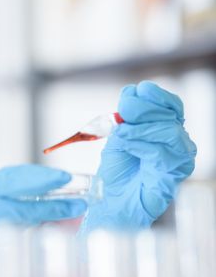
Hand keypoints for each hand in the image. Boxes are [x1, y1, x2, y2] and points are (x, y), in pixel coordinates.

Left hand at [80, 81, 195, 232]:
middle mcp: (175, 139)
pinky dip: (142, 145)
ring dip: (141, 129)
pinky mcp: (177, 171)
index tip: (136, 92)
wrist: (114, 201)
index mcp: (162, 127)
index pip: (170, 103)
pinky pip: (163, 152)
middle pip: (170, 112)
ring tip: (122, 135)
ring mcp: (180, 155)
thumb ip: (125, 118)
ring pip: (169, 130)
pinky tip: (128, 147)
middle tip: (124, 115)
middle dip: (144, 109)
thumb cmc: (117, 172)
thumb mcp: (118, 137)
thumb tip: (131, 96)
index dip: (155, 94)